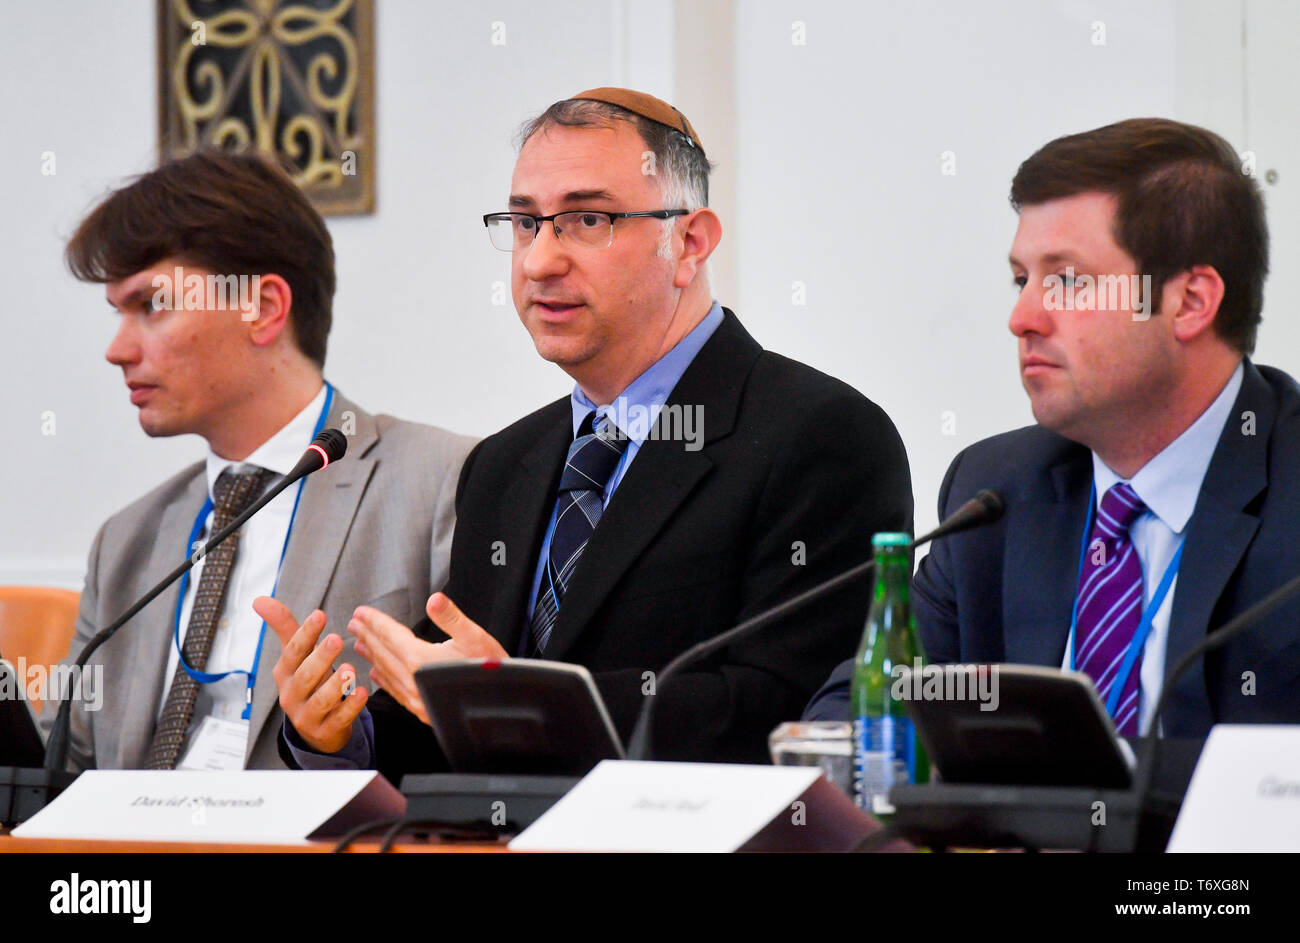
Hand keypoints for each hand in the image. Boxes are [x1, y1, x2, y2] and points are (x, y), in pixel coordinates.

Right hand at [256, 596, 368, 754]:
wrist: (315, 727)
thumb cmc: (308, 682)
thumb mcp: (297, 656)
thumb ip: (284, 627)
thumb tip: (260, 599)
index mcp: (285, 673)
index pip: (293, 651)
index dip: (305, 633)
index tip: (320, 614)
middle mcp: (292, 695)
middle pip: (305, 676)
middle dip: (320, 658)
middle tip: (336, 639)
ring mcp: (307, 716)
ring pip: (320, 701)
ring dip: (335, 686)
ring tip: (350, 669)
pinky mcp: (325, 732)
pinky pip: (338, 720)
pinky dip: (351, 707)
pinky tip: (362, 693)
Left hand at [349, 592, 508, 724]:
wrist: (506, 707)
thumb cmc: (495, 673)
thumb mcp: (476, 638)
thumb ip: (451, 618)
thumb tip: (434, 600)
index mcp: (422, 660)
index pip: (391, 635)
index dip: (375, 621)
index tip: (362, 612)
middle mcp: (414, 680)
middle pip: (384, 653)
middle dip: (368, 635)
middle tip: (355, 623)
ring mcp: (417, 697)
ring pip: (386, 672)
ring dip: (372, 656)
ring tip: (360, 644)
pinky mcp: (423, 709)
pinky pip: (395, 692)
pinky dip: (383, 680)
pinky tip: (378, 676)